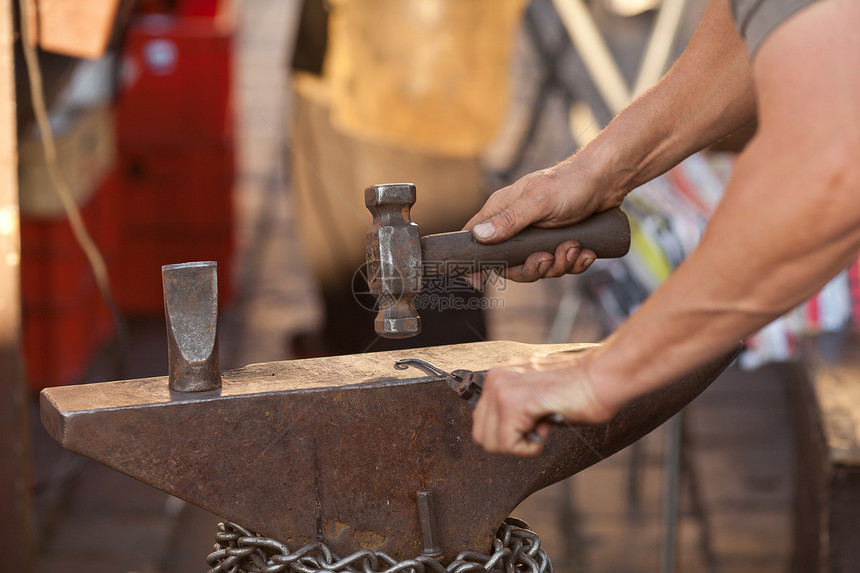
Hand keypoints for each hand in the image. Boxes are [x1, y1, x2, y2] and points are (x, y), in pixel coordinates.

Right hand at [462, 161, 623, 285]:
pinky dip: (574, 263)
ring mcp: (537, 236)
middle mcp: (516, 225)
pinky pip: (560, 265)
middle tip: (548, 258)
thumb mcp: (537, 202)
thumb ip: (509, 220)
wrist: (607, 181)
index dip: (475, 263)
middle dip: (532, 268)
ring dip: (558, 264)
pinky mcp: (558, 242)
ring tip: (574, 248)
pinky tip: (586, 252)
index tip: (480, 281)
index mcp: (502, 211)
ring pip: (538, 267)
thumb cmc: (570, 183)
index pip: (475, 239)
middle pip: (510, 264)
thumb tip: (478, 237)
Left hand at [471, 350, 614, 455]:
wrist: (600, 379)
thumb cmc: (577, 391)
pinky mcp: (514, 402)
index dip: (509, 432)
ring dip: (521, 443)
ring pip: (493, 443)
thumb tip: (499, 431)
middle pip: (482, 436)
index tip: (534, 419)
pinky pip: (509, 445)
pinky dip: (531, 446)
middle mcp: (495, 378)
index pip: (482, 423)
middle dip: (511, 441)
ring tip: (543, 421)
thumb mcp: (533, 395)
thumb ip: (511, 406)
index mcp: (498, 376)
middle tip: (538, 423)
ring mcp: (502, 388)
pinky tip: (546, 423)